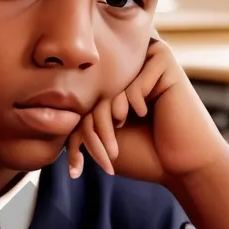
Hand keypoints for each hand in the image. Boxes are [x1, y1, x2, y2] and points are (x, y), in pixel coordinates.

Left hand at [65, 38, 228, 228]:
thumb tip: (47, 101)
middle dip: (91, 131)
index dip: (75, 134)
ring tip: (117, 143)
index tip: (75, 168)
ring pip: (107, 88)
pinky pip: (131, 83)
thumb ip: (80, 119)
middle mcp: (127, 71)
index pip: (79, 101)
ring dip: (106, 122)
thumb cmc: (144, 155)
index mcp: (113, 87)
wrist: (181, 165)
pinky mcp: (164, 60)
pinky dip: (133, 104)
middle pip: (90, 93)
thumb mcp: (100, 139)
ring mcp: (144, 63)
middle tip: (103, 158)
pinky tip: (147, 114)